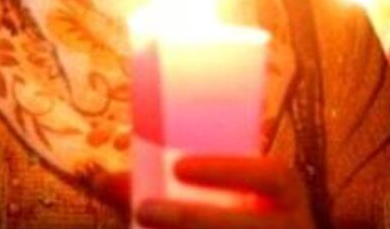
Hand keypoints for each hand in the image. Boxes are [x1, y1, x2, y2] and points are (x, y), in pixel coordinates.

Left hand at [136, 156, 315, 228]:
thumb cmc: (240, 219)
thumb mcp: (223, 200)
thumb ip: (166, 189)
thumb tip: (101, 180)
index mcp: (289, 197)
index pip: (274, 175)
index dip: (228, 170)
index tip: (178, 167)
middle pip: (248, 226)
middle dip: (193, 218)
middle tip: (145, 209)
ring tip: (144, 228)